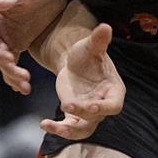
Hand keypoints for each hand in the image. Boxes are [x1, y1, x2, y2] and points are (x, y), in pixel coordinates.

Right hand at [0, 4, 32, 94]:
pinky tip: (24, 87)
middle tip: (23, 78)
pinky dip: (17, 75)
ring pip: (5, 63)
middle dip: (7, 69)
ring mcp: (8, 38)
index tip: (10, 59)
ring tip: (25, 88)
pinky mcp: (20, 43)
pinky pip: (15, 63)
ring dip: (12, 76)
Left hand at [41, 24, 124, 140]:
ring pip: (83, 129)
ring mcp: (89, 113)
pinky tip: (43, 124)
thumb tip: (106, 26)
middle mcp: (103, 105)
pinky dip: (57, 128)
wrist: (74, 63)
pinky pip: (68, 128)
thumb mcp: (90, 46)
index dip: (104, 107)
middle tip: (67, 106)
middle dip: (83, 114)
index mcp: (113, 90)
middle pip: (97, 118)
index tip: (92, 106)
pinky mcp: (74, 116)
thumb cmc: (86, 54)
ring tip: (53, 126)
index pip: (114, 105)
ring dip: (69, 131)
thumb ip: (98, 40)